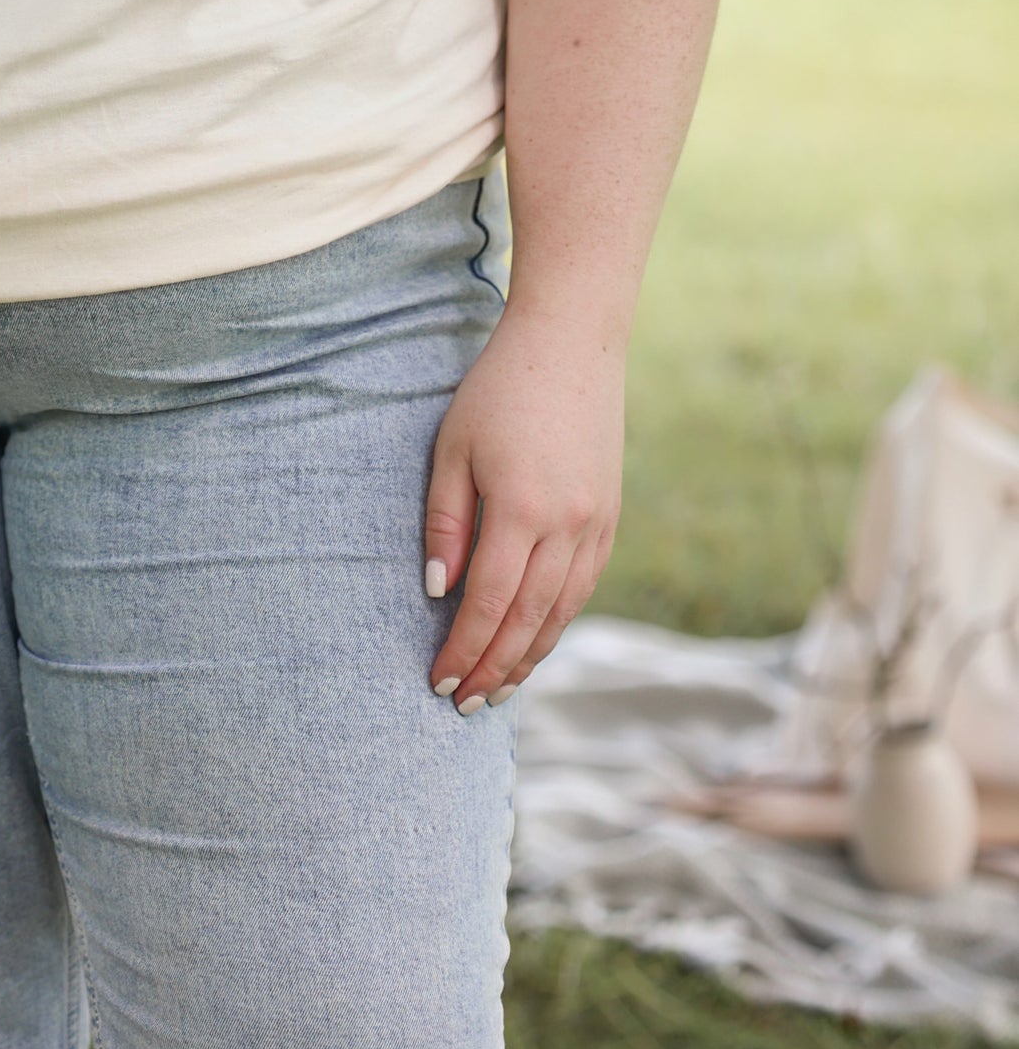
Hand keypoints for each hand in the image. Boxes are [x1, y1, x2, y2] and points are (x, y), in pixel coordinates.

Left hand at [422, 301, 623, 707]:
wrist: (570, 345)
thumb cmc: (497, 390)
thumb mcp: (453, 449)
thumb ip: (447, 523)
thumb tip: (441, 591)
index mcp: (522, 511)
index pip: (489, 604)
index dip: (464, 649)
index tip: (439, 682)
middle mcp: (567, 528)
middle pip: (528, 621)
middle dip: (494, 668)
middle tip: (464, 703)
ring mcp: (596, 525)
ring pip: (562, 612)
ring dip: (529, 656)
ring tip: (498, 688)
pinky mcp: (609, 517)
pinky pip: (584, 587)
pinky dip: (558, 622)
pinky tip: (536, 640)